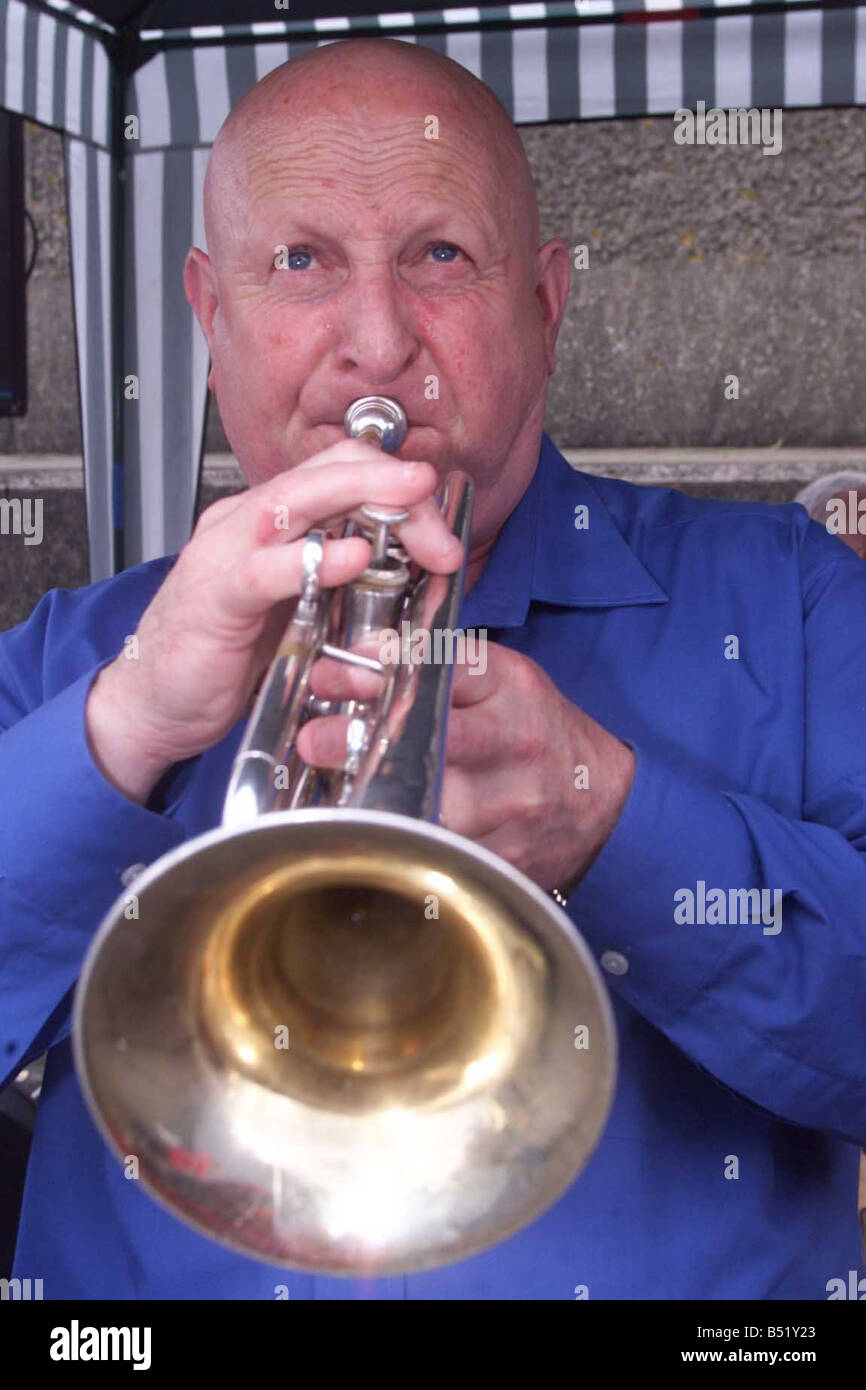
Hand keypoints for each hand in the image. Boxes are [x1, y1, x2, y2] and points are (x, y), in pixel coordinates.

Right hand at [86, 440, 461, 804]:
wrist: (154, 701)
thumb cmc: (223, 654)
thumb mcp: (296, 606)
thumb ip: (337, 581)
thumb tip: (407, 575)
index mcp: (273, 521)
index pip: (341, 473)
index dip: (396, 487)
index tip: (439, 530)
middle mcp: (248, 522)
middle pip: (327, 472)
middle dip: (391, 482)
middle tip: (434, 498)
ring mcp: (227, 553)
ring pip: (297, 500)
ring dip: (361, 493)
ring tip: (411, 497)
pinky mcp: (216, 597)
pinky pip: (265, 568)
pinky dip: (311, 559)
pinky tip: (351, 559)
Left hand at [300, 640, 634, 890]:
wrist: (605, 802)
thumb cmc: (539, 733)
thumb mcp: (503, 685)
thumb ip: (438, 669)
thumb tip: (356, 662)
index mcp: (513, 689)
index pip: (442, 666)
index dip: (379, 667)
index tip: (332, 672)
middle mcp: (515, 744)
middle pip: (430, 740)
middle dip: (361, 740)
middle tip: (315, 739)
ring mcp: (513, 806)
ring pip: (430, 807)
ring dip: (371, 800)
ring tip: (333, 792)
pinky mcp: (506, 857)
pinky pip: (442, 852)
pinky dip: (403, 844)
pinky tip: (375, 834)